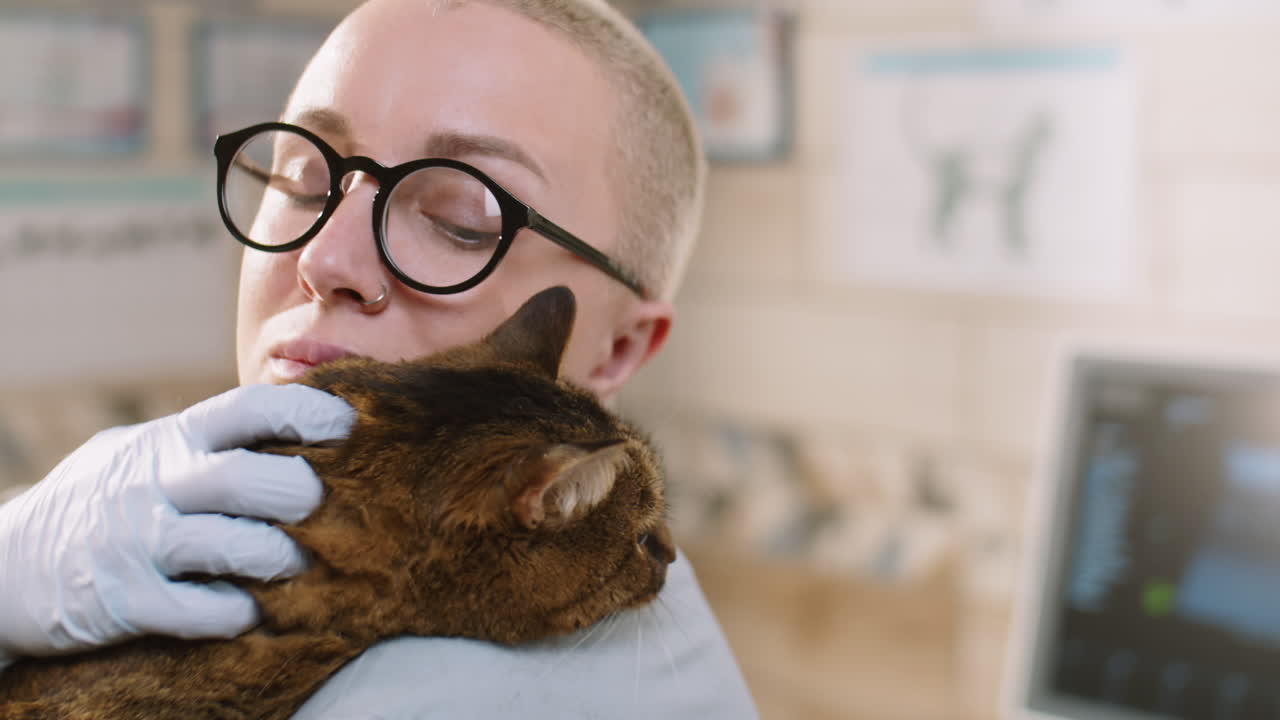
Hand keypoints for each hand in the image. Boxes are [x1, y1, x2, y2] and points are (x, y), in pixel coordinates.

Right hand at [0, 384, 354, 668]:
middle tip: (320, 506)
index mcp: (168, 442)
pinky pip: (202, 611)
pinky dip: (238, 613)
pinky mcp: (126, 602)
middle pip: (247, 478)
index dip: (304, 411)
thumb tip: (289, 422)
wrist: (3, 567)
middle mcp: (154, 486)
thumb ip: (204, 441)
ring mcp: (138, 544)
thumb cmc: (98, 502)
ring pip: (234, 546)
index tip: (348, 425)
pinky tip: (249, 610)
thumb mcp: (141, 453)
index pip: (245, 409)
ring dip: (280, 557)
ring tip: (296, 563)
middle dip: (299, 492)